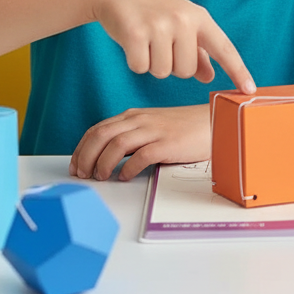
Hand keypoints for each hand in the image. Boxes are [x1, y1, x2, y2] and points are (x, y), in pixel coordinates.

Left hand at [69, 104, 211, 180]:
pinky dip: (128, 168)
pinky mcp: (168, 143)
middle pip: (101, 135)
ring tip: (100, 177)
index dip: (81, 148)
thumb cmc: (186, 128)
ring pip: (116, 144)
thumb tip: (109, 157)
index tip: (76, 165)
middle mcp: (141, 120)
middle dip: (85, 156)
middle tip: (82, 175)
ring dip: (103, 163)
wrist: (217, 122)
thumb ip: (133, 136)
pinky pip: (141, 156)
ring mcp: (154, 130)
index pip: (98, 129)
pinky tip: (125, 176)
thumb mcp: (154, 126)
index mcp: (135, 116)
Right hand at [90, 0, 254, 91]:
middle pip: (185, 71)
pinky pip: (141, 68)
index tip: (250, 90)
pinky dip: (135, 61)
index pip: (224, 48)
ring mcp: (160, 26)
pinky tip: (132, 42)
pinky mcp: (135, 33)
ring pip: (163, 72)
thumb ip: (197, 51)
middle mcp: (183, 20)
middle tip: (160, 43)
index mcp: (200, 17)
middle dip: (172, 65)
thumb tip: (209, 77)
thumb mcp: (181, 23)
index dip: (238, 71)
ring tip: (146, 40)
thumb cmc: (153, 9)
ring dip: (153, 63)